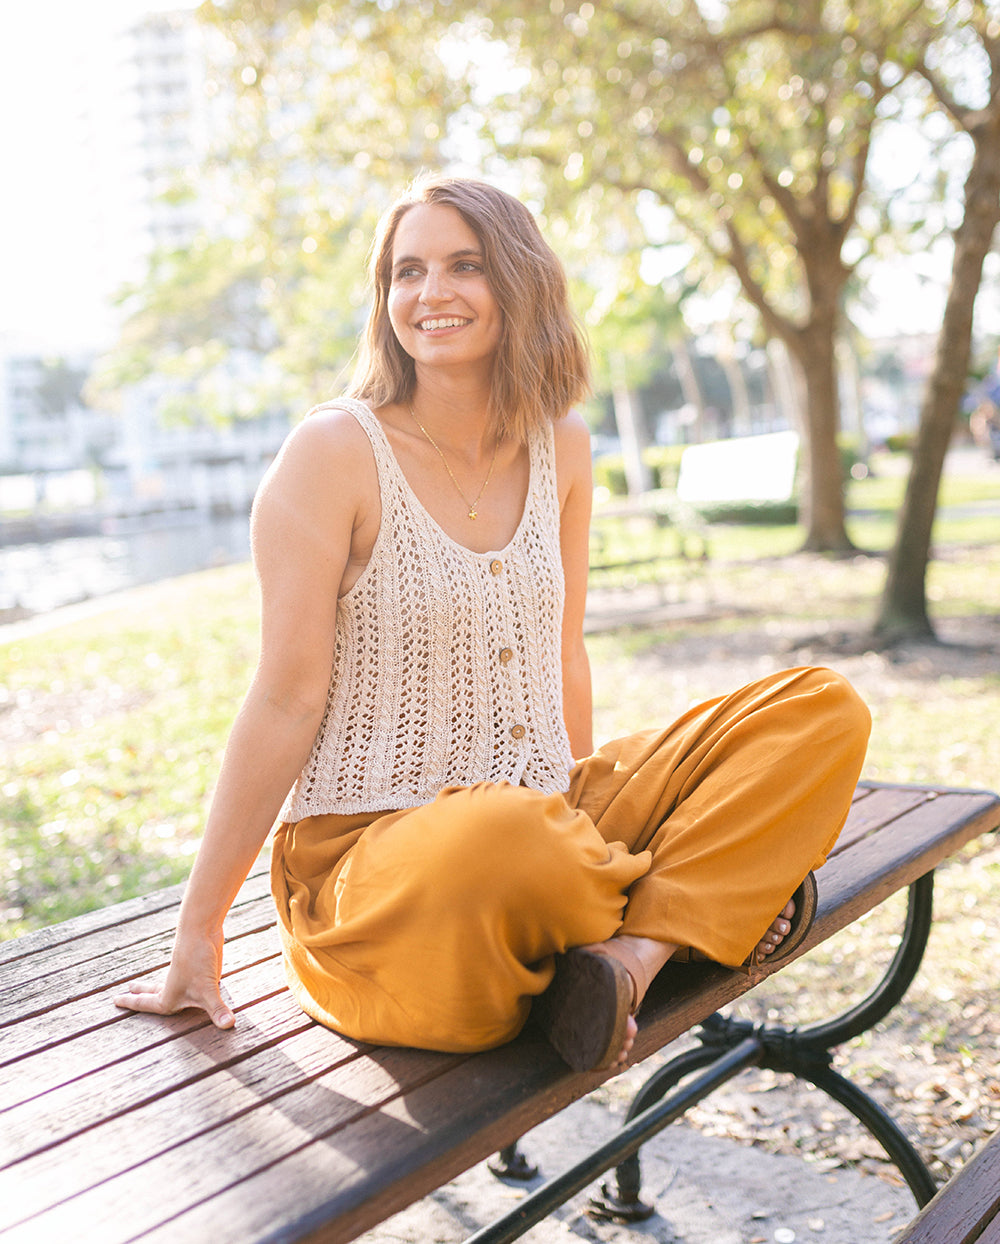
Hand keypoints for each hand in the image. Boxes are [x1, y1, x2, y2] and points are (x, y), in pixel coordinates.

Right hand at [113, 930, 234, 1028]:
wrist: (201, 928)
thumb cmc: (198, 961)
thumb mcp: (208, 990)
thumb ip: (218, 1010)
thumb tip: (229, 1026)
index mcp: (168, 997)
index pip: (145, 1004)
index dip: (131, 1004)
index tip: (114, 1000)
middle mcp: (174, 986)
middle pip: (152, 992)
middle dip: (140, 994)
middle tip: (126, 990)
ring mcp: (184, 975)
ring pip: (166, 983)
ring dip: (155, 986)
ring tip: (147, 987)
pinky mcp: (196, 966)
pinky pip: (183, 978)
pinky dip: (178, 981)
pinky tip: (184, 980)